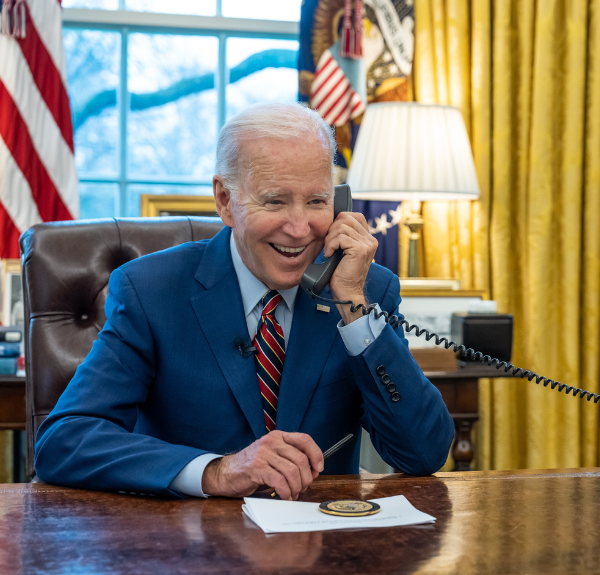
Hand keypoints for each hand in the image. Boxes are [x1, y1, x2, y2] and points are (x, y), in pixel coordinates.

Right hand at [201, 431, 323, 499]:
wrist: (226, 473)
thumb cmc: (253, 467)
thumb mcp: (273, 456)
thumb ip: (290, 459)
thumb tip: (313, 472)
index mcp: (278, 436)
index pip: (305, 439)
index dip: (316, 454)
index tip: (319, 469)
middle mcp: (272, 442)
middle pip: (301, 459)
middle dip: (306, 478)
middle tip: (303, 488)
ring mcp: (263, 454)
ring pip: (292, 471)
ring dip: (297, 487)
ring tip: (293, 494)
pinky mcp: (256, 468)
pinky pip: (280, 482)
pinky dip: (286, 492)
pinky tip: (284, 496)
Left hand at [323, 212, 377, 323]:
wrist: (347, 292)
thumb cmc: (342, 274)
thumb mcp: (344, 251)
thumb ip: (344, 236)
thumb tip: (332, 222)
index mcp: (368, 239)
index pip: (355, 216)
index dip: (340, 220)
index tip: (332, 234)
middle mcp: (370, 240)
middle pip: (346, 218)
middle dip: (332, 229)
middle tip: (328, 244)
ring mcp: (367, 244)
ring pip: (342, 227)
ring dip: (330, 239)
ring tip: (329, 251)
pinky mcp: (360, 250)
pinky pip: (340, 237)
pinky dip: (330, 245)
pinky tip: (329, 255)